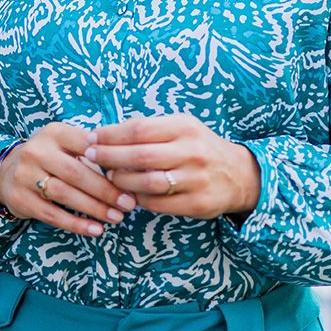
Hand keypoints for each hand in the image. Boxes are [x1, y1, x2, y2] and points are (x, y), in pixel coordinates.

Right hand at [0, 122, 138, 236]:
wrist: (8, 172)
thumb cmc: (51, 157)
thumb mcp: (65, 143)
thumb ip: (91, 150)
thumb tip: (129, 164)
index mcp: (54, 133)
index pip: (84, 143)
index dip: (108, 159)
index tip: (130, 174)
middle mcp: (37, 151)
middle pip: (76, 173)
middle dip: (106, 190)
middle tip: (128, 203)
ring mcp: (26, 175)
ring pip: (65, 194)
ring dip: (94, 208)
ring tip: (116, 218)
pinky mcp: (21, 199)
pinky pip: (52, 215)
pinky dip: (76, 224)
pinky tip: (95, 230)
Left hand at [88, 113, 260, 219]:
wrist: (239, 174)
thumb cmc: (199, 147)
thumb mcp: (181, 127)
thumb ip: (149, 127)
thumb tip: (107, 132)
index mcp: (185, 127)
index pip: (139, 129)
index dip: (110, 135)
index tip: (91, 138)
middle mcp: (192, 152)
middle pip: (140, 156)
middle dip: (109, 157)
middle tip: (91, 157)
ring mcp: (196, 179)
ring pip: (148, 183)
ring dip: (122, 181)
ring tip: (111, 176)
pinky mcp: (198, 203)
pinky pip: (159, 204)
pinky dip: (139, 199)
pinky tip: (130, 194)